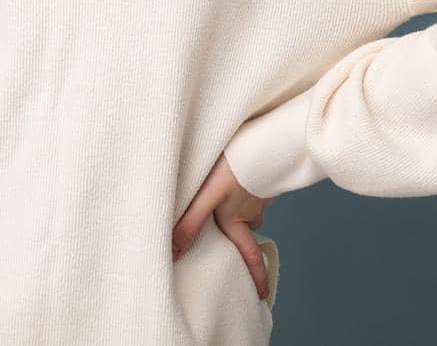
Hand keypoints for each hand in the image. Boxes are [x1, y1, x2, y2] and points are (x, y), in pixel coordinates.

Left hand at [172, 152, 276, 299]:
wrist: (262, 140)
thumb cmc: (233, 169)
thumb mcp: (206, 198)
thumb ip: (189, 223)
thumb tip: (173, 254)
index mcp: (238, 220)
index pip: (249, 256)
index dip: (257, 277)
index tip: (263, 294)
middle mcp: (252, 209)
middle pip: (250, 229)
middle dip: (244, 235)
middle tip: (237, 237)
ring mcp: (260, 191)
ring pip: (252, 206)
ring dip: (244, 207)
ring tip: (231, 198)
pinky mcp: (263, 172)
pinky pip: (256, 185)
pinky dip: (249, 184)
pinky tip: (240, 172)